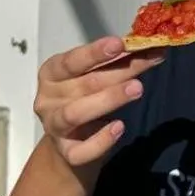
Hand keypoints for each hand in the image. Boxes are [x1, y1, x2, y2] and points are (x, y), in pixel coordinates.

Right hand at [34, 37, 163, 171]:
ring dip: (109, 99)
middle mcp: (47, 99)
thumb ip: (113, 62)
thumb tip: (147, 44)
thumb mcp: (93, 76)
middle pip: (84, 84)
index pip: (71, 61)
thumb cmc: (84, 98)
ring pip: (77, 113)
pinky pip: (82, 150)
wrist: (71, 143)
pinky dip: (101, 140)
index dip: (94, 52)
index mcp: (51, 74)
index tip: (120, 43)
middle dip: (119, 71)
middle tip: (146, 62)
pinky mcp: (67, 153)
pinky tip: (119, 127)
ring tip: (137, 89)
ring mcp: (54, 127)